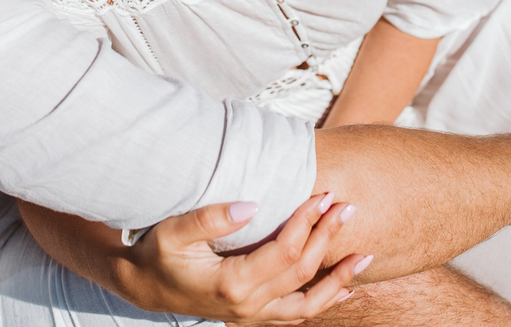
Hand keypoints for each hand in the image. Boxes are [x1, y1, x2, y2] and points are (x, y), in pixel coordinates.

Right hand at [116, 192, 372, 322]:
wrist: (144, 286)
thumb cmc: (158, 254)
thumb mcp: (173, 231)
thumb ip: (210, 218)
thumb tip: (253, 204)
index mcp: (233, 283)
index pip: (285, 252)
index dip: (306, 222)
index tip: (321, 196)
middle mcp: (248, 306)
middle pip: (302, 272)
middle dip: (327, 237)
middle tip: (345, 207)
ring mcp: (253, 316)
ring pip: (308, 305)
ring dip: (339, 280)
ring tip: (365, 256)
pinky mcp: (254, 317)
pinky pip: (297, 315)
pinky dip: (324, 301)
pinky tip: (345, 289)